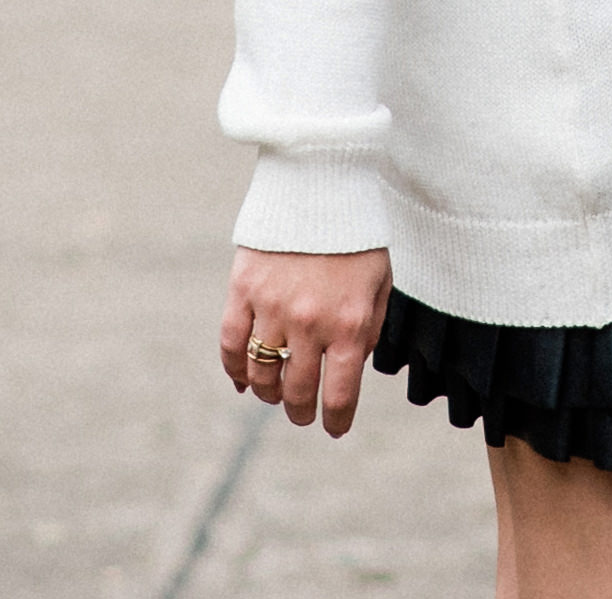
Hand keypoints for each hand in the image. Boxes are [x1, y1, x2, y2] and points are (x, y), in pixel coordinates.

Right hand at [223, 244, 391, 435]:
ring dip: (267, 393)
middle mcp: (310, 323)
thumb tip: (353, 366)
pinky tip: (242, 379)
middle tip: (302, 414)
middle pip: (295, 390)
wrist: (321, 183)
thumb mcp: (380, 283)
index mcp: (350, 324)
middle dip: (300, 411)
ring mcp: (273, 308)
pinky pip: (231, 343)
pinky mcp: (243, 290)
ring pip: (261, 374)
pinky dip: (234, 369)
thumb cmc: (357, 235)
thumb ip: (370, 328)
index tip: (332, 428)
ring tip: (274, 395)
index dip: (334, 420)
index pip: (338, 394)